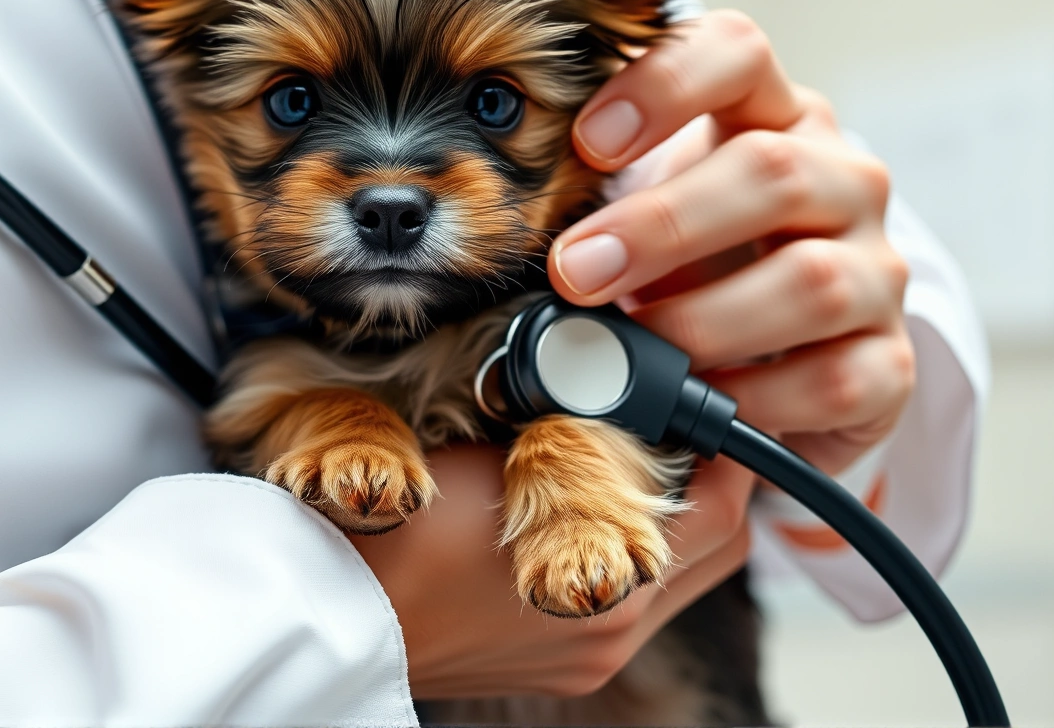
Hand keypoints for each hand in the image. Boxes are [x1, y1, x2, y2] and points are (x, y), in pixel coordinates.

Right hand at [353, 442, 754, 697]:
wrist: (325, 613)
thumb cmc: (396, 526)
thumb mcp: (498, 452)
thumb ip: (582, 427)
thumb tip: (629, 388)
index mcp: (613, 582)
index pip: (725, 510)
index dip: (728, 447)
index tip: (708, 402)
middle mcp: (611, 629)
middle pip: (714, 551)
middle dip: (711, 484)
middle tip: (681, 426)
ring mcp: (582, 656)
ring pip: (671, 580)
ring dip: (667, 523)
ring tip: (626, 463)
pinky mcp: (551, 666)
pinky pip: (621, 603)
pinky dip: (620, 555)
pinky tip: (575, 516)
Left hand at [549, 10, 915, 473]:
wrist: (783, 367)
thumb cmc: (694, 270)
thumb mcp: (646, 219)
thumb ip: (598, 207)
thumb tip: (512, 242)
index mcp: (773, 116)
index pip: (737, 53)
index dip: (664, 84)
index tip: (586, 142)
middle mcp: (840, 179)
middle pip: (770, 171)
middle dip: (660, 225)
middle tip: (576, 270)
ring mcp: (875, 269)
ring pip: (809, 280)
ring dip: (703, 319)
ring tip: (631, 352)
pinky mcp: (892, 363)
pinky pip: (834, 380)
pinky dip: (754, 399)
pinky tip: (700, 408)